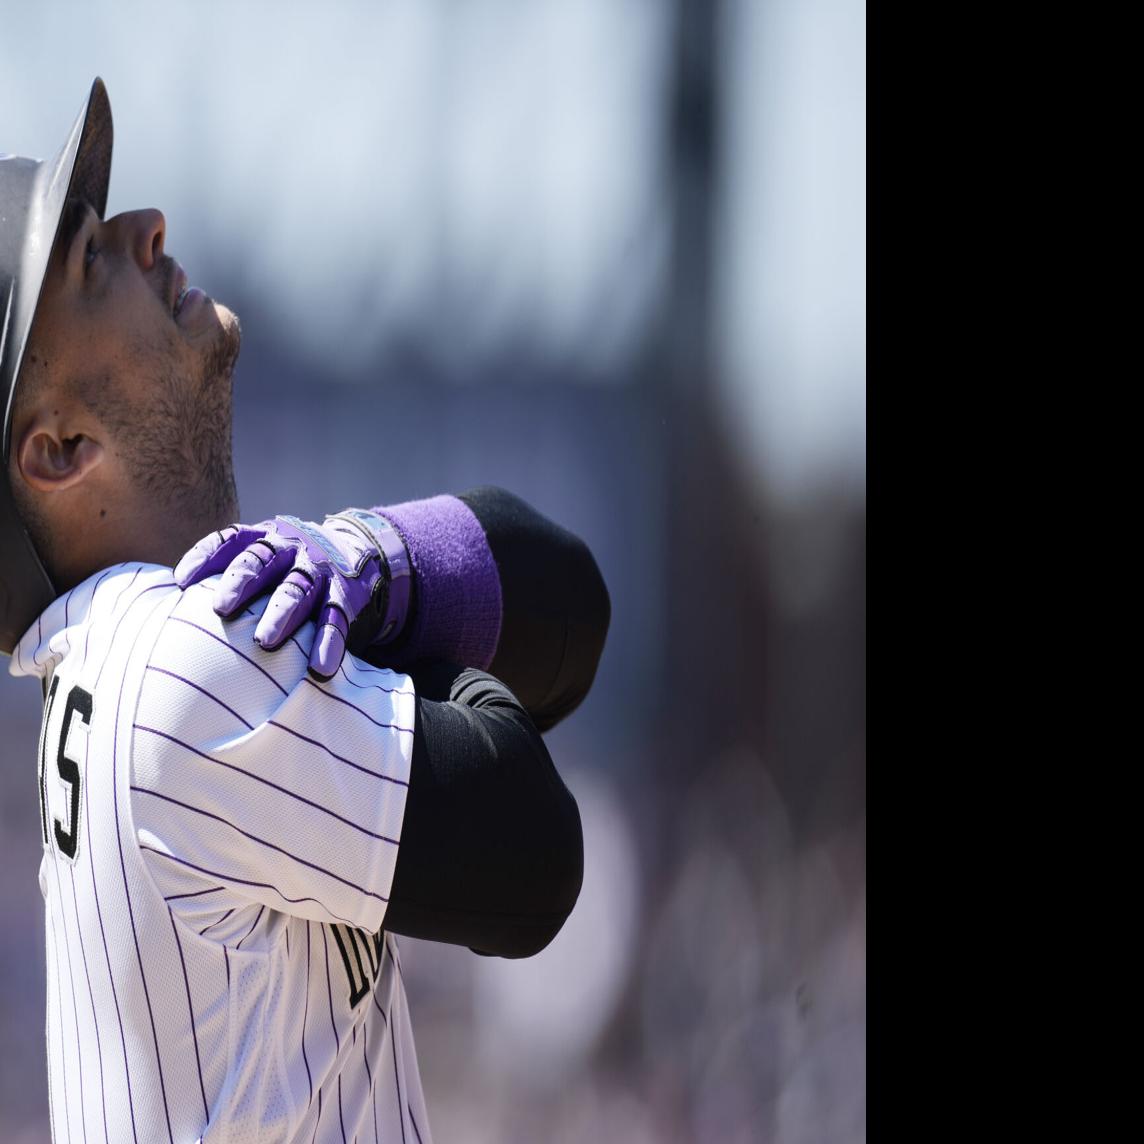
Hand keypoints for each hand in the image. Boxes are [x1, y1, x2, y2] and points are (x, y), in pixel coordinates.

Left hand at [174, 511, 411, 679]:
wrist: (357, 553)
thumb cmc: (288, 567)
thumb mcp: (263, 557)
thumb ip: (228, 574)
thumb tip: (163, 610)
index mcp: (264, 537)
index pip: (229, 540)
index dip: (204, 556)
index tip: (181, 581)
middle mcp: (291, 549)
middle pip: (262, 560)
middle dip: (241, 582)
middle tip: (220, 608)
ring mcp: (319, 571)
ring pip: (298, 589)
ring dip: (282, 614)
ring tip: (264, 642)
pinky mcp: (345, 596)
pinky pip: (337, 620)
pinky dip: (329, 644)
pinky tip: (320, 668)